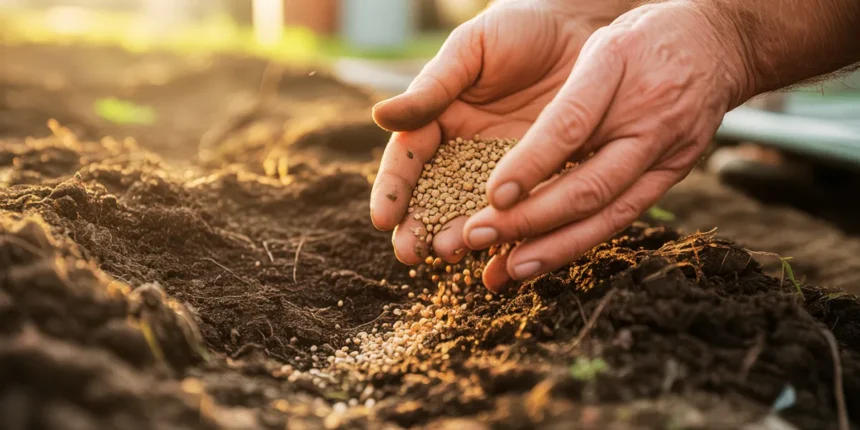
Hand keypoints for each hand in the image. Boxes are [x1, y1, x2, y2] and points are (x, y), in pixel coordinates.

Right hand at [370, 0, 618, 284]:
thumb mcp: (472, 50)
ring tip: (451, 254)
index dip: (393, 189)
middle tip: (411, 253)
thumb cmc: (520, 26)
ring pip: (474, 209)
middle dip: (420, 226)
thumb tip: (380, 116)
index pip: (407, 159)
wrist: (584, 25)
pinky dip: (508, 232)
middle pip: (435, 194)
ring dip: (459, 234)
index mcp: (438, 117)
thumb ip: (431, 87)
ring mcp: (502, 166)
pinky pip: (521, 210)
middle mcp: (465, 148)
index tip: (383, 219)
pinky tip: (498, 252)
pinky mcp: (541, 178)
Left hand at [462, 2, 749, 290]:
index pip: (571, 124)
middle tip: (478, 236)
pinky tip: (544, 259)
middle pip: (588, 185)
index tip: (493, 194)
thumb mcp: (598, 46)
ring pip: (606, 214)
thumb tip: (514, 156)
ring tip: (509, 270)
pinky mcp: (670, 177)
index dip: (531, 163)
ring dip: (555, 248)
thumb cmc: (642, 42)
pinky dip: (581, 242)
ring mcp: (665, 156)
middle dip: (530, 219)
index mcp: (619, 72)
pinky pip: (622, 217)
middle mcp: (647, 122)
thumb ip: (563, 97)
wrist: (718, 45)